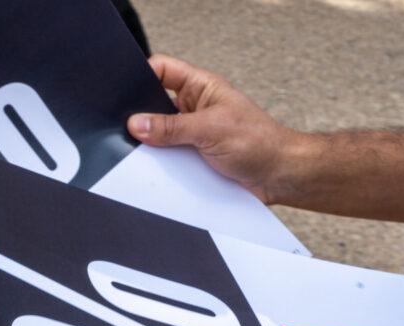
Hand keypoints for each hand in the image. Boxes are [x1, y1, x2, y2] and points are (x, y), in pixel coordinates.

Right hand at [127, 54, 295, 202]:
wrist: (279, 176)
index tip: (125, 94)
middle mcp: (195, 108)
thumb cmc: (259, 142)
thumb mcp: (210, 130)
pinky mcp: (195, 158)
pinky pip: (170, 159)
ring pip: (160, 136)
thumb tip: (137, 124)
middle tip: (132, 130)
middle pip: (155, 105)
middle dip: (143, 118)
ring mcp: (194, 134)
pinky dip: (163, 166)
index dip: (142, 76)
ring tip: (147, 155)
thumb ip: (171, 128)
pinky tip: (158, 172)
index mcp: (201, 88)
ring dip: (154, 147)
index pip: (162, 70)